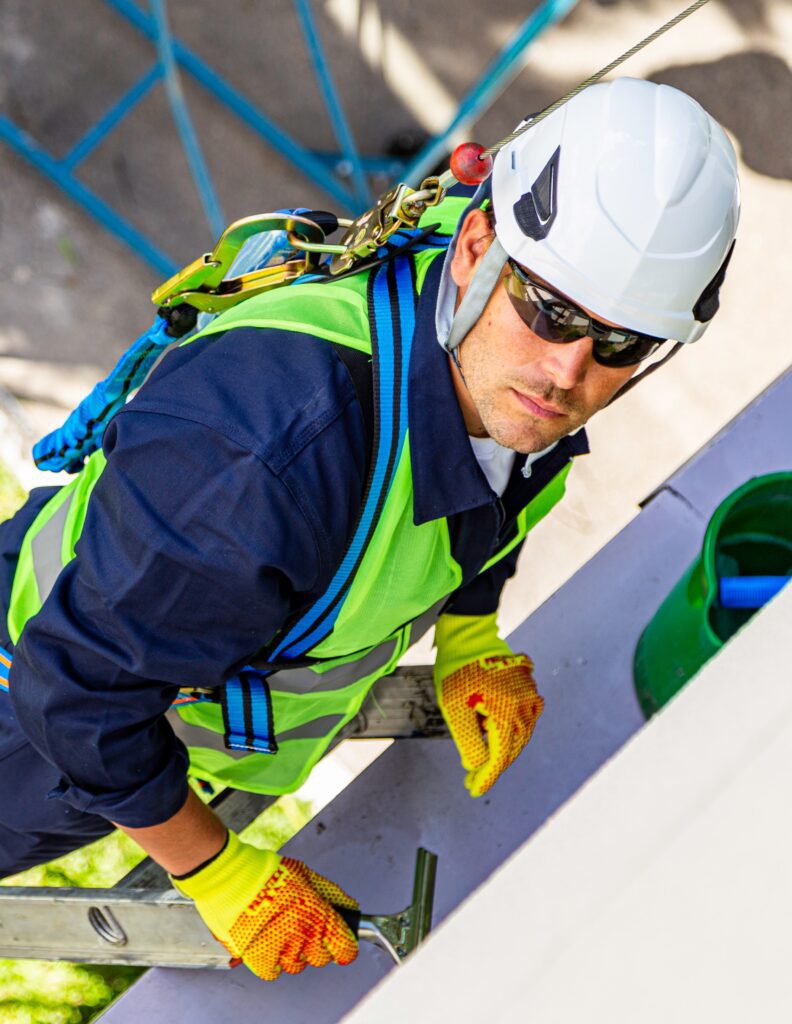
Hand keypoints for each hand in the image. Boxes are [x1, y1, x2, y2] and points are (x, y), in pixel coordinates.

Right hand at [171, 831, 357, 979]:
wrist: (233, 878)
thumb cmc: (269, 873)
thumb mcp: (307, 875)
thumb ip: (332, 894)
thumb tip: (351, 907)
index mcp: (320, 915)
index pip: (346, 949)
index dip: (343, 946)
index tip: (339, 943)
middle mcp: (305, 936)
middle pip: (321, 958)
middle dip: (316, 945)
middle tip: (303, 929)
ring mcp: (283, 949)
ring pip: (297, 965)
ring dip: (293, 952)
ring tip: (282, 932)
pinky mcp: (260, 959)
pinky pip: (274, 971)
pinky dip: (272, 961)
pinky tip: (268, 942)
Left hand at [434, 613, 543, 796]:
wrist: (469, 635)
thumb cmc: (457, 671)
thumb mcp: (454, 710)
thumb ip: (468, 741)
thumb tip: (477, 765)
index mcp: (507, 714)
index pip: (499, 757)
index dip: (486, 777)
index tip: (473, 791)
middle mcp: (525, 706)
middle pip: (512, 748)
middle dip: (492, 766)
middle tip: (472, 780)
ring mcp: (530, 694)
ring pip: (520, 734)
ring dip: (503, 749)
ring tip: (482, 759)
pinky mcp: (528, 686)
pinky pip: (524, 716)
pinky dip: (511, 730)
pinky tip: (495, 734)